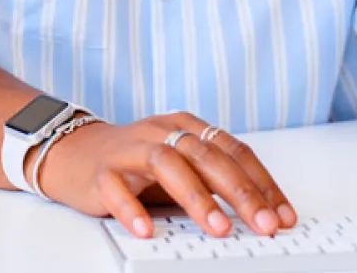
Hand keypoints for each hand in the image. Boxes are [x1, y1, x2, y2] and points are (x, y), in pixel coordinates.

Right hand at [36, 113, 296, 239]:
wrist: (73, 153)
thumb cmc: (136, 165)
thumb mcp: (179, 166)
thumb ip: (211, 182)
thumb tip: (260, 217)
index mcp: (185, 126)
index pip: (232, 150)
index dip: (261, 183)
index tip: (283, 216)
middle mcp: (160, 130)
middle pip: (205, 155)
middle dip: (240, 192)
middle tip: (264, 225)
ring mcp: (129, 148)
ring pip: (166, 162)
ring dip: (196, 196)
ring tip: (218, 228)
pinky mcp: (101, 170)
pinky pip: (116, 187)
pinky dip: (132, 208)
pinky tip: (146, 230)